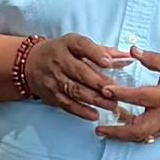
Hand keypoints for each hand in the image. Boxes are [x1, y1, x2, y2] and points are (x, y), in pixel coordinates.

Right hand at [16, 32, 139, 124]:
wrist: (30, 63)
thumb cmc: (62, 53)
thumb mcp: (78, 46)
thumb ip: (104, 52)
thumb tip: (129, 58)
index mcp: (68, 44)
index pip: (82, 46)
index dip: (95, 54)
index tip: (109, 63)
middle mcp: (59, 60)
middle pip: (80, 72)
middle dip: (99, 83)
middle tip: (117, 91)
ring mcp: (54, 78)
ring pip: (74, 90)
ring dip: (94, 99)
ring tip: (112, 106)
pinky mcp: (51, 94)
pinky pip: (66, 104)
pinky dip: (81, 111)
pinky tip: (94, 115)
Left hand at [99, 47, 159, 143]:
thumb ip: (153, 59)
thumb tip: (132, 51)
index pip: (139, 97)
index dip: (120, 94)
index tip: (104, 90)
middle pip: (138, 129)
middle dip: (117, 131)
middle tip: (99, 130)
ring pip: (143, 137)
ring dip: (124, 136)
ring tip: (107, 132)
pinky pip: (151, 137)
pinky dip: (137, 136)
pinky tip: (126, 133)